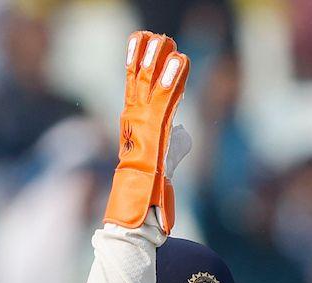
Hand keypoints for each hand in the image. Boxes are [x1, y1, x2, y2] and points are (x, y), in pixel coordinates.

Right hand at [103, 32, 190, 232]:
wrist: (133, 219)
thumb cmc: (145, 200)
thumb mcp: (159, 164)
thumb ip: (167, 143)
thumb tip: (178, 131)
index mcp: (132, 129)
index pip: (134, 89)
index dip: (137, 65)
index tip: (141, 43)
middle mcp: (133, 125)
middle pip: (139, 82)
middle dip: (146, 57)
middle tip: (153, 35)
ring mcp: (142, 130)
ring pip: (150, 87)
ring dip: (158, 61)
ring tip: (165, 40)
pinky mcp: (155, 138)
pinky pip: (166, 103)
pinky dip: (173, 81)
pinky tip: (179, 61)